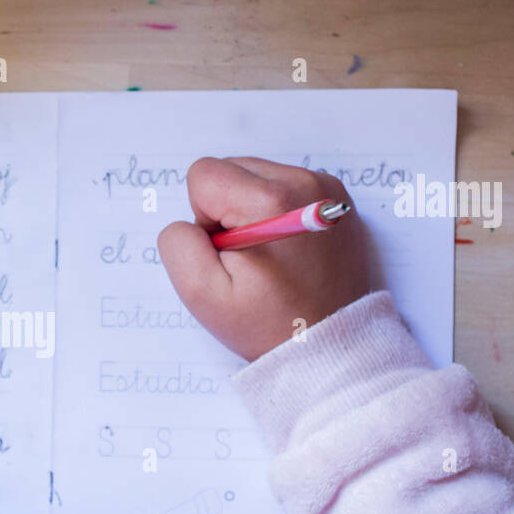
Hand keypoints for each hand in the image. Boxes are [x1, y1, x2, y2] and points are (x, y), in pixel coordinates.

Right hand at [157, 157, 369, 360]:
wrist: (331, 344)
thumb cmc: (269, 324)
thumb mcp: (202, 294)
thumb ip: (179, 244)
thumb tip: (191, 220)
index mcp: (269, 201)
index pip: (203, 175)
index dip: (204, 219)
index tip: (229, 254)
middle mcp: (302, 182)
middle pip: (231, 169)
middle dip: (227, 211)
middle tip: (249, 259)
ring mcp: (324, 186)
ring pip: (256, 176)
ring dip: (251, 211)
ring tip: (271, 256)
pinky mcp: (335, 196)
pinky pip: (283, 186)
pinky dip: (276, 213)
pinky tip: (288, 250)